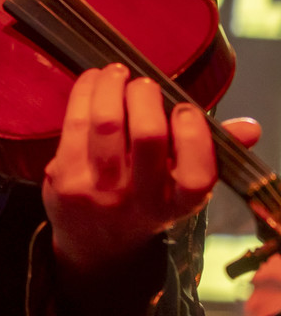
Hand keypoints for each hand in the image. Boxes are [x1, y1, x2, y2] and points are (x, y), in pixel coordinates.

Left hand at [43, 63, 261, 278]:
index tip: (185, 107)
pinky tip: (93, 80)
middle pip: (148, 137)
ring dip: (111, 87)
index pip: (197, 174)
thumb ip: (211, 153)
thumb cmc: (144, 200)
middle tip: (143, 83)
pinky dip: (85, 92)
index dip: (193, 134)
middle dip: (146, 98)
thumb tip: (250, 127)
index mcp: (179, 204)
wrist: (94, 243)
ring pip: (106, 124)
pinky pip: (75, 123)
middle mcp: (140, 201)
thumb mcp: (180, 187)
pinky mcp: (65, 177)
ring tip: (117, 72)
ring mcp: (99, 191)